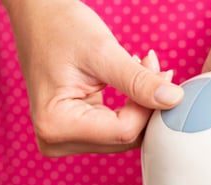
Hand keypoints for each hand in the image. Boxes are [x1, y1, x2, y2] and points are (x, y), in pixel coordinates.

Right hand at [3, 0, 183, 155]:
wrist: (36, 19)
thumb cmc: (59, 27)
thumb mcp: (102, 52)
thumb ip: (138, 81)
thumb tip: (174, 101)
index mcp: (56, 124)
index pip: (123, 131)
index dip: (149, 106)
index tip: (162, 72)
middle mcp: (55, 141)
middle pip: (122, 138)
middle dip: (146, 106)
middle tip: (154, 66)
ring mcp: (62, 141)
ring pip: (121, 136)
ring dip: (139, 106)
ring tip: (139, 67)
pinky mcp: (71, 135)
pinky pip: (112, 130)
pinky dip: (127, 108)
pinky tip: (127, 82)